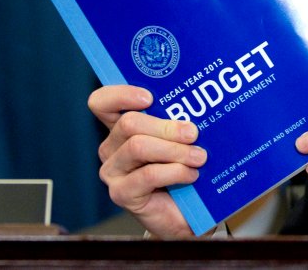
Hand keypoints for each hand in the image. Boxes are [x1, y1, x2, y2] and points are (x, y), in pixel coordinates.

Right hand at [88, 85, 206, 236]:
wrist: (187, 212)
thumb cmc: (185, 168)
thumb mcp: (183, 139)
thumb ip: (181, 121)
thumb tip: (205, 103)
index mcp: (122, 127)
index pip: (102, 102)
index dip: (121, 94)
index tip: (150, 98)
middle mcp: (112, 147)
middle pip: (129, 123)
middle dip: (166, 126)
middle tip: (193, 133)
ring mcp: (113, 171)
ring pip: (138, 146)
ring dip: (175, 150)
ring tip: (199, 157)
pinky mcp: (121, 193)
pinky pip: (148, 175)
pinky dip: (175, 172)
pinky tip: (191, 175)